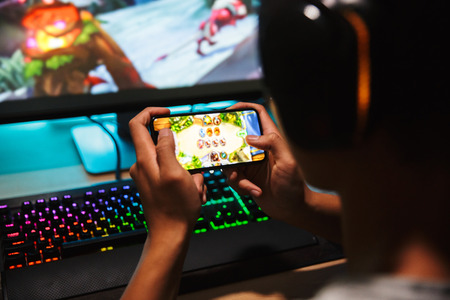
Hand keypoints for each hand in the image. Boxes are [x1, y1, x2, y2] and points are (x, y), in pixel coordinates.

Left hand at [128, 107, 206, 238]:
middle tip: (193, 165)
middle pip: (160, 143)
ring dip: (188, 170)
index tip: (168, 113)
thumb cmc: (175, 207)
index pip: (138, 124)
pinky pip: (175, 174)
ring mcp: (149, 176)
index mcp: (144, 159)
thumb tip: (164, 130)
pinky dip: (187, 181)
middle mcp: (143, 165)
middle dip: (182, 151)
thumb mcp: (175, 173)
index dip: (151, 113)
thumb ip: (166, 148)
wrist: (170, 235)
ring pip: (173, 160)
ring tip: (195, 188)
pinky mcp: (157, 185)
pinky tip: (194, 194)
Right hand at [223, 102, 306, 225]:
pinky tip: (255, 191)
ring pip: (230, 160)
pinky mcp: (245, 177)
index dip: (244, 108)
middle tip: (222, 153)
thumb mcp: (288, 162)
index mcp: (271, 139)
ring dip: (234, 173)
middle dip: (227, 145)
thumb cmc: (294, 186)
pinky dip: (241, 186)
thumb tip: (251, 137)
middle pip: (236, 137)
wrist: (291, 210)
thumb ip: (273, 144)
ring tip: (244, 182)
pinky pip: (233, 177)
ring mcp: (250, 163)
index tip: (229, 110)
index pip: (257, 115)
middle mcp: (258, 149)